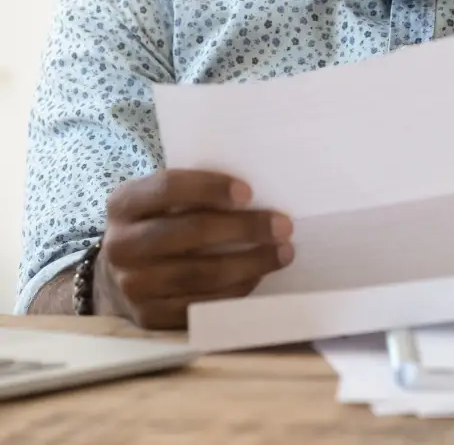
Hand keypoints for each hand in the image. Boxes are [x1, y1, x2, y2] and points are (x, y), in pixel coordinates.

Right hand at [95, 169, 293, 329]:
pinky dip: (234, 292)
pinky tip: (257, 277)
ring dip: (249, 263)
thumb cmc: (157, 224)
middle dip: (244, 228)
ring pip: (199, 274)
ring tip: (282, 253)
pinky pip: (198, 306)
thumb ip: (194, 193)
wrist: (117, 275)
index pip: (168, 187)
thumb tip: (259, 192)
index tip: (250, 192)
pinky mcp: (147, 317)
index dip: (210, 188)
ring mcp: (132, 285)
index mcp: (124, 204)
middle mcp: (121, 244)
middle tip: (283, 225)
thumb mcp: (160, 201)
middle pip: (190, 232)